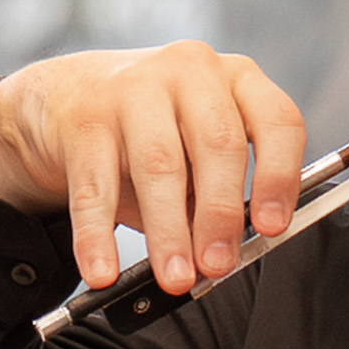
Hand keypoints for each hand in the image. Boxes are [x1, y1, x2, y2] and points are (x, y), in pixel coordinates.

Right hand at [0, 40, 322, 301]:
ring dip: (169, 231)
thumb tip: (225, 252)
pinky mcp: (84, 117)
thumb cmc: (152, 129)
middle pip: (218, 142)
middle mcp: (190, 72)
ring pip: (159, 165)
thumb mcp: (198, 149)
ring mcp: (133, 87)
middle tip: (217, 264)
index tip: (271, 226)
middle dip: (220, 213)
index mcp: (235, 79)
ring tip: (174, 275)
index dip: (279, 176)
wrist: (69, 94)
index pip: (276, 120)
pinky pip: (94, 187)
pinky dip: (98, 236)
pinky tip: (104, 269)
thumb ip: (216, 194)